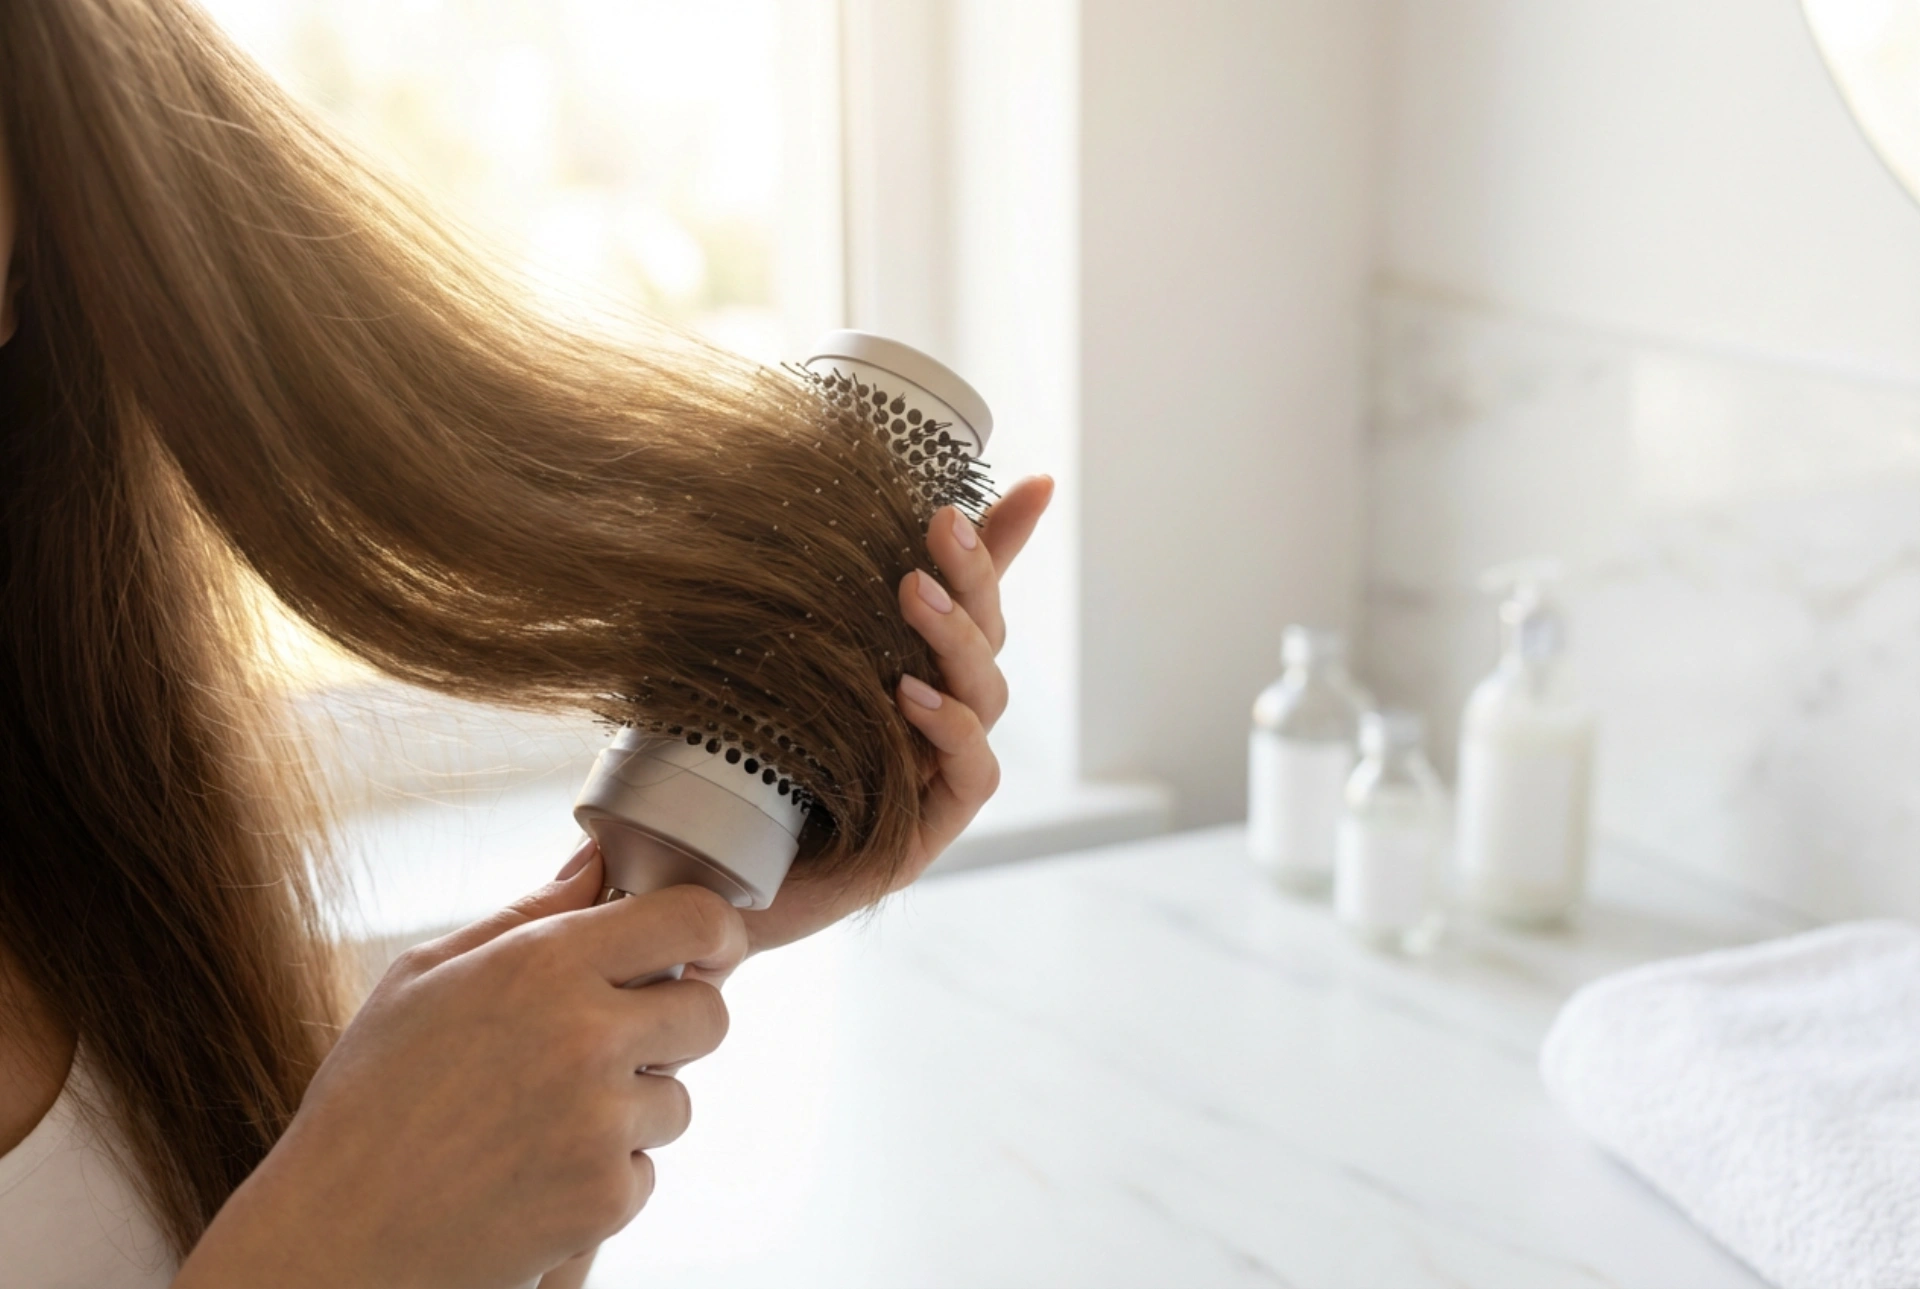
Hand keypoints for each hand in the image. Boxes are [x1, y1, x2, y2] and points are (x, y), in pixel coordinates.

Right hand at [174, 846, 743, 1288]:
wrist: (335, 1235)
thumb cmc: (369, 1099)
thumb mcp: (426, 975)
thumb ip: (529, 913)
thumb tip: (597, 859)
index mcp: (546, 964)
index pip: (695, 919)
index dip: (714, 931)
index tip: (704, 949)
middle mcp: (586, 1036)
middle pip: (710, 1013)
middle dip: (676, 1024)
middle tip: (616, 1043)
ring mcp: (601, 1122)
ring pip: (679, 1099)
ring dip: (635, 1107)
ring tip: (546, 1118)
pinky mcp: (604, 1198)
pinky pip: (645, 1171)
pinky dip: (604, 1175)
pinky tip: (535, 1171)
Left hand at [738, 474, 1053, 955]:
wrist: (692, 887)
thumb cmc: (713, 776)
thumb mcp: (737, 669)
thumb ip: (760, 612)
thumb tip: (730, 518)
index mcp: (898, 670)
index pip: (964, 600)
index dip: (1002, 543)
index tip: (1037, 485)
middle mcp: (928, 718)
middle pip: (985, 633)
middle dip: (974, 571)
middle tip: (939, 523)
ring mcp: (934, 774)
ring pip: (987, 692)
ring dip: (956, 638)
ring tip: (912, 591)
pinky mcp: (928, 832)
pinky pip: (972, 773)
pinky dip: (952, 729)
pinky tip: (912, 698)